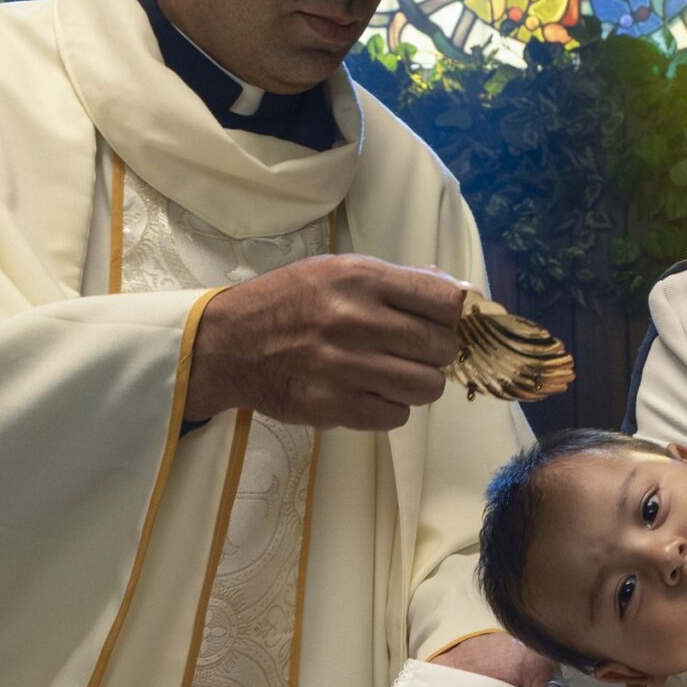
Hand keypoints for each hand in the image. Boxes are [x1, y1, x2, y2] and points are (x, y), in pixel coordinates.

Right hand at [186, 255, 463, 428]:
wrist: (228, 344)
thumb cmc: (289, 301)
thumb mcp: (338, 270)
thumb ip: (398, 281)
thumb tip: (458, 292)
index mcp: (360, 279)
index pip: (445, 301)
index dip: (452, 315)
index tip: (441, 322)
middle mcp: (356, 320)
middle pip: (441, 348)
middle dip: (437, 352)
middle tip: (415, 351)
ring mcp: (345, 367)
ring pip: (426, 387)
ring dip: (418, 384)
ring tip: (395, 374)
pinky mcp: (334, 407)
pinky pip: (396, 416)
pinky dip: (391, 408)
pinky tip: (371, 393)